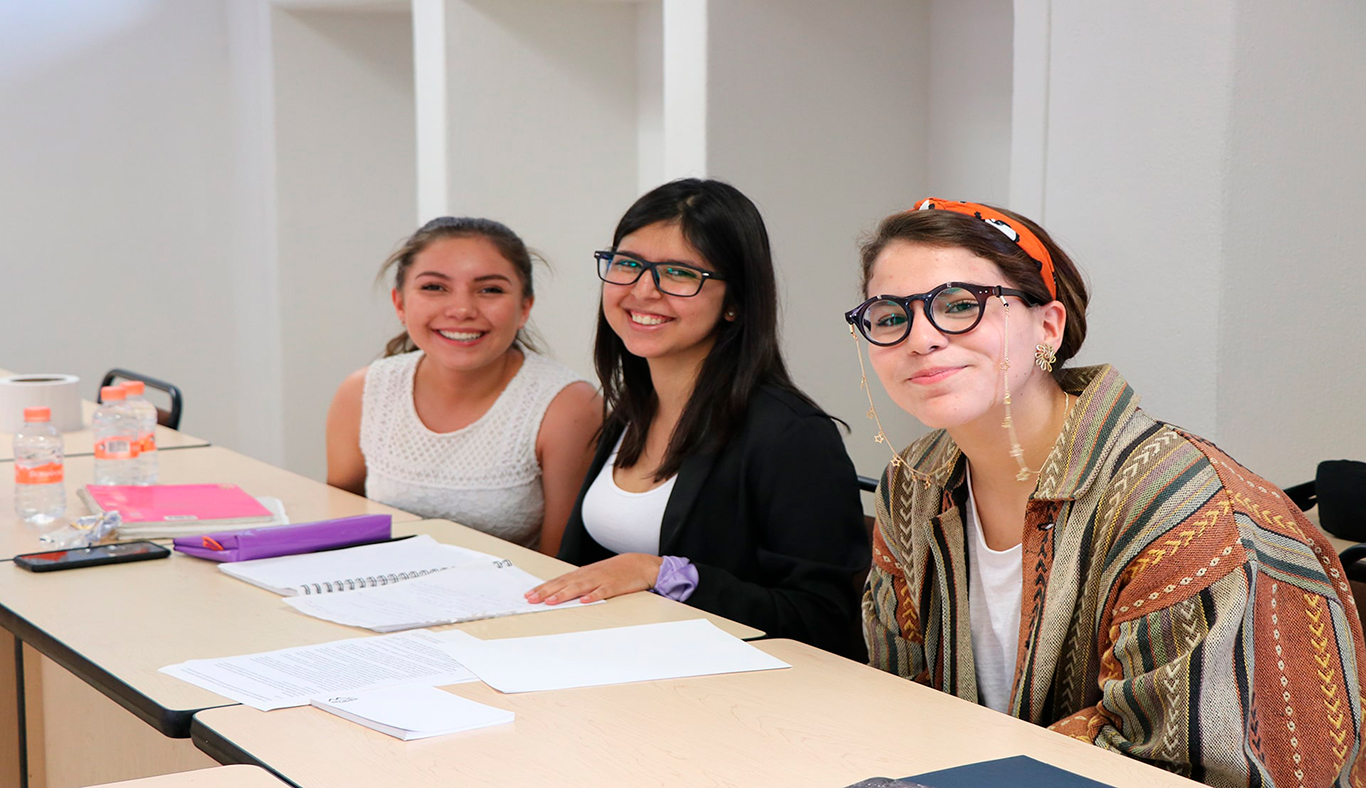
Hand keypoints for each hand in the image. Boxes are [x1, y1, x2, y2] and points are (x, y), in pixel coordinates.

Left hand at [525, 553, 663, 604]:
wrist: (639, 564)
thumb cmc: (615, 571)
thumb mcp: (594, 575)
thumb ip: (579, 583)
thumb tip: (560, 592)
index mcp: (583, 574)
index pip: (558, 580)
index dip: (543, 587)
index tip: (529, 594)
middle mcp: (589, 575)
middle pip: (564, 583)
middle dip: (547, 591)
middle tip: (531, 599)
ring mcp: (601, 580)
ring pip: (580, 587)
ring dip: (564, 594)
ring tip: (551, 601)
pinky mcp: (615, 586)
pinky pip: (603, 592)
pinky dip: (594, 596)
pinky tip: (585, 601)